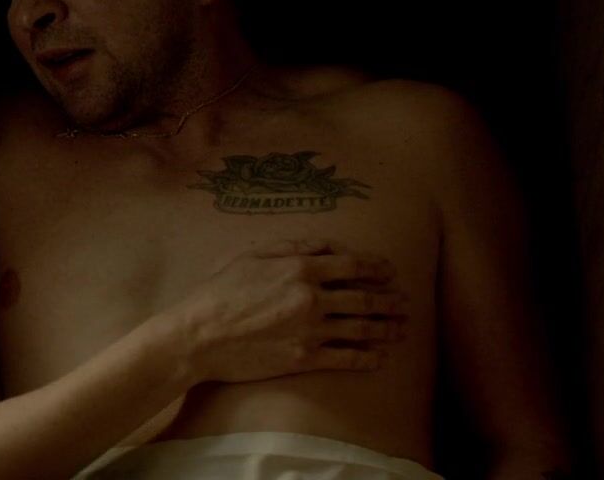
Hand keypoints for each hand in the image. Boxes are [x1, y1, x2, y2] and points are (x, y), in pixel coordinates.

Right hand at [172, 239, 406, 382]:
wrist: (199, 335)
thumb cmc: (219, 291)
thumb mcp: (251, 255)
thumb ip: (292, 246)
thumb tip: (326, 245)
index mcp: (300, 269)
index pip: (352, 265)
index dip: (377, 267)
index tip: (390, 270)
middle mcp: (312, 298)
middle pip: (364, 298)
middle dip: (390, 300)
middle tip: (405, 302)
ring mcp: (311, 330)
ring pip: (362, 329)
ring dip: (387, 329)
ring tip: (402, 329)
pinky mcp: (304, 358)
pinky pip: (346, 358)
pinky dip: (368, 358)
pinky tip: (380, 358)